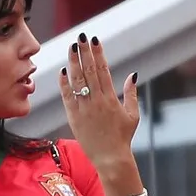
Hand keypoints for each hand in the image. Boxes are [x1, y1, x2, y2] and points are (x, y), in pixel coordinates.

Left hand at [59, 34, 138, 169]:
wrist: (110, 158)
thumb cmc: (122, 137)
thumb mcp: (133, 115)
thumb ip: (131, 94)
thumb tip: (133, 74)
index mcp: (111, 99)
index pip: (103, 71)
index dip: (98, 54)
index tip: (95, 40)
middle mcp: (96, 102)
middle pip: (89, 72)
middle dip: (85, 53)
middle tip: (81, 37)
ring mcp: (84, 109)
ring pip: (77, 82)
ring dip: (74, 63)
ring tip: (72, 47)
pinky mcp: (73, 118)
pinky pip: (67, 97)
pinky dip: (64, 84)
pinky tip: (63, 71)